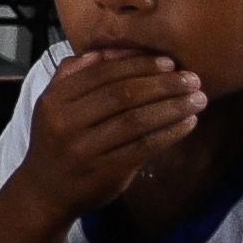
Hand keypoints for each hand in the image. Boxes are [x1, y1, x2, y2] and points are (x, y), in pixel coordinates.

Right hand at [13, 47, 208, 218]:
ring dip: (172, 107)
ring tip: (198, 99)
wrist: (45, 192)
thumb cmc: (56, 143)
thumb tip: (110, 51)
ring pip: (136, 120)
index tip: (169, 62)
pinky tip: (188, 124)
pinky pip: (143, 147)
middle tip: (192, 79)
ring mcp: (85, 148)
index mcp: (55, 99)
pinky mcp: (105, 171)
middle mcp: (67, 122)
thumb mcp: (53, 105)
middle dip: (162, 84)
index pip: (102, 73)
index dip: (139, 65)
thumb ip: (75, 75)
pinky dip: (169, 133)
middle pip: (122, 95)